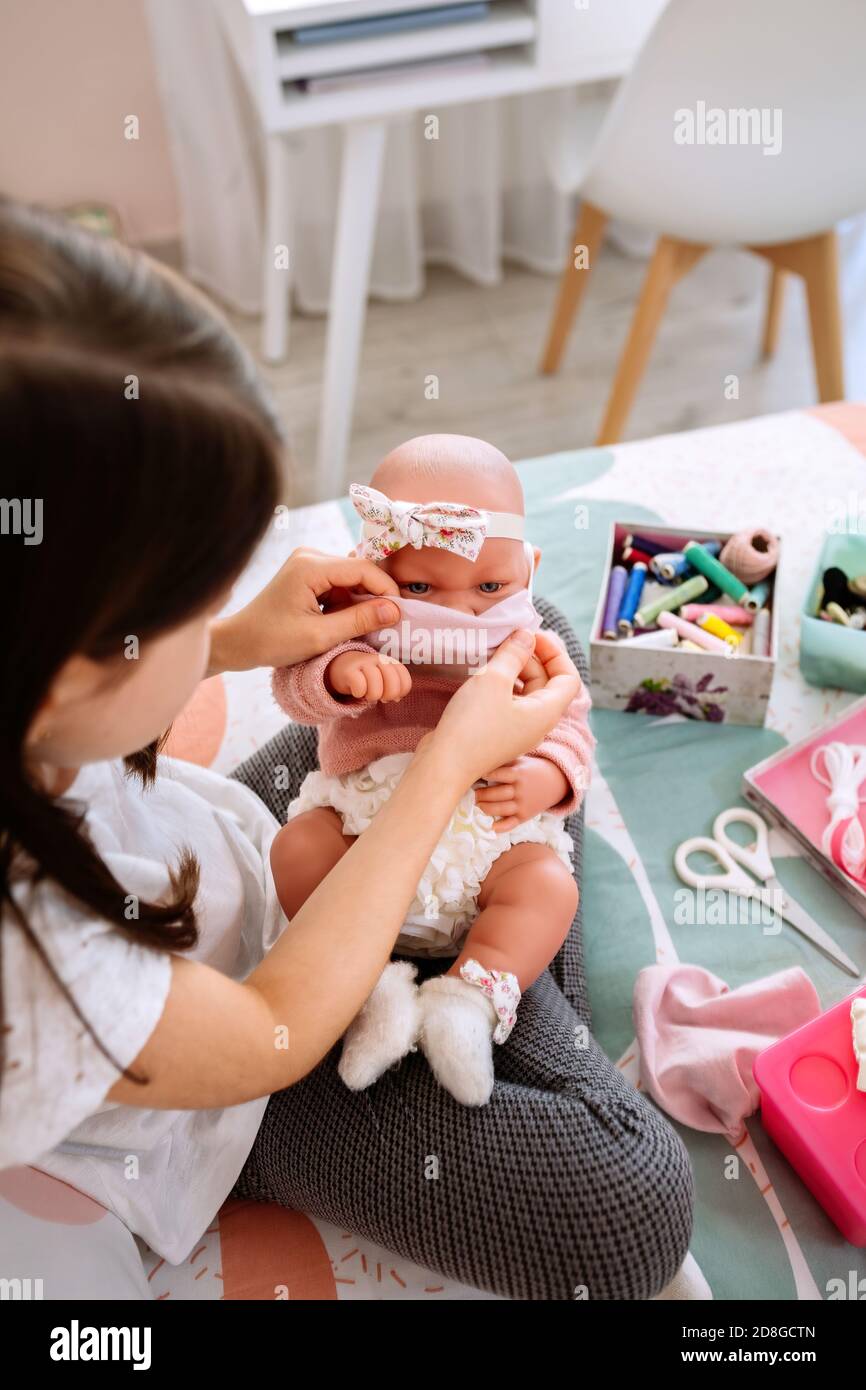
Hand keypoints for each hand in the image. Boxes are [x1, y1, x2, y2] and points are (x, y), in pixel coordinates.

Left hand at [207, 548, 399, 674]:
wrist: (238, 641)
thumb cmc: (272, 640)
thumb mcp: (319, 636)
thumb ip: (358, 621)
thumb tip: (395, 610)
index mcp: (310, 566)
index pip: (363, 568)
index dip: (386, 590)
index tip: (401, 615)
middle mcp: (310, 556)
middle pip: (358, 570)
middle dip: (376, 596)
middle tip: (392, 623)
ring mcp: (307, 563)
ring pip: (351, 578)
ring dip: (362, 601)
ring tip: (371, 627)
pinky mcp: (307, 574)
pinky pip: (339, 584)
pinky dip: (348, 602)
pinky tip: (350, 622)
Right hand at [327, 649, 411, 703]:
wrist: (341, 667)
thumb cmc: (366, 677)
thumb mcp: (383, 680)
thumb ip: (394, 687)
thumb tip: (397, 698)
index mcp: (390, 662)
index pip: (405, 680)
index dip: (401, 692)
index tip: (394, 696)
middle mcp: (379, 660)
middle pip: (393, 681)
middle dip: (389, 695)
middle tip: (381, 698)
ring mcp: (363, 663)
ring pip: (376, 688)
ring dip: (372, 696)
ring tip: (367, 695)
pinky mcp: (349, 670)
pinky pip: (359, 686)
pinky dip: (359, 693)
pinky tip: (356, 692)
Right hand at [424, 629, 581, 791]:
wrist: (444, 766)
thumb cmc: (472, 724)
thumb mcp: (493, 680)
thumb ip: (513, 654)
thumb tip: (526, 636)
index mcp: (546, 713)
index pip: (568, 678)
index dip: (555, 653)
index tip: (532, 636)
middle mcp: (537, 723)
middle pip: (546, 682)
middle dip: (530, 657)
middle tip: (506, 640)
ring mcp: (518, 729)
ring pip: (526, 691)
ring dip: (514, 669)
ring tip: (492, 653)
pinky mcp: (499, 732)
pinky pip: (509, 702)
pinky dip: (502, 684)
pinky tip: (483, 674)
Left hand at [475, 756, 568, 831]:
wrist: (555, 782)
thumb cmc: (531, 770)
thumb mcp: (521, 762)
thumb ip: (504, 762)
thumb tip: (482, 760)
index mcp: (519, 774)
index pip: (499, 774)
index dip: (486, 775)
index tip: (476, 774)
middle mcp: (520, 790)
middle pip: (498, 793)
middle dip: (483, 794)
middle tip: (472, 794)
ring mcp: (523, 804)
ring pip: (502, 809)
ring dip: (487, 809)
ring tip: (478, 806)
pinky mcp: (525, 815)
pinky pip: (512, 823)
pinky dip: (502, 827)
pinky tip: (492, 827)